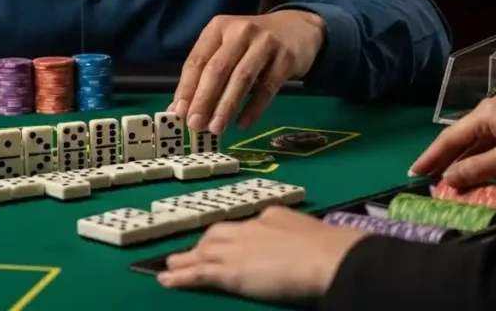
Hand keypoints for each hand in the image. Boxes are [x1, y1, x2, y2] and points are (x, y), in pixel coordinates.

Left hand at [158, 206, 366, 300]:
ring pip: (203, 252)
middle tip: (189, 252)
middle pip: (217, 234)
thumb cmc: (329, 249)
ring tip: (169, 266)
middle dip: (203, 244)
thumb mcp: (310, 233)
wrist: (326, 257)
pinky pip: (198, 273)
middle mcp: (249, 227)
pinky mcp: (229, 271)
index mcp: (271, 215)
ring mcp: (237, 248)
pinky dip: (180, 277)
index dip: (230, 236)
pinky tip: (166, 280)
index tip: (224, 242)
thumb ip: (296, 236)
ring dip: (185, 259)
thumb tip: (297, 245)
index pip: (243, 226)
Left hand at [169, 10, 324, 134]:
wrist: (297, 28)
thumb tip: (180, 109)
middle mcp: (241, 31)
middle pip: (218, 68)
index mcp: (219, 27)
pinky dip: (253, 109)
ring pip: (242, 78)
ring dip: (226, 106)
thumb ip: (205, 74)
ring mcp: (265, 43)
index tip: (179, 112)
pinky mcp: (286, 58)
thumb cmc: (252, 43)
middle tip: (195, 124)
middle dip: (204, 99)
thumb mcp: (227, 48)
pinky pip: (267, 88)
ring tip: (216, 128)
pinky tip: (242, 124)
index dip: (187, 87)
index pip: (197, 59)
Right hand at [410, 94, 495, 187]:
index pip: (449, 138)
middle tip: (423, 177)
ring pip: (474, 142)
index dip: (430, 157)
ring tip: (445, 179)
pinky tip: (474, 171)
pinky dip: (477, 158)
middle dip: (441, 159)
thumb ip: (477, 169)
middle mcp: (488, 113)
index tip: (413, 172)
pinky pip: (488, 144)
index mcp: (483, 115)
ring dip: (460, 161)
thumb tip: (447, 179)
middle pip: (459, 139)